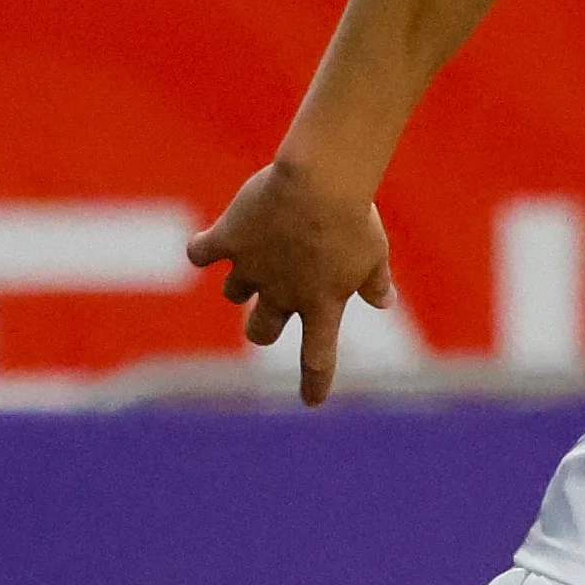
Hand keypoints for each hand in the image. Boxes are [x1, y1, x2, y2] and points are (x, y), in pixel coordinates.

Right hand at [189, 160, 394, 406]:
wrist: (319, 183)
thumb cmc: (353, 216)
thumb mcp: (374, 252)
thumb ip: (375, 282)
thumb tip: (384, 302)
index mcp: (322, 304)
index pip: (318, 357)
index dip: (314, 382)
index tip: (312, 401)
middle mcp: (282, 294)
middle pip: (260, 331)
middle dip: (260, 327)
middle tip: (265, 314)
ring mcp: (251, 268)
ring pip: (232, 292)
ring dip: (239, 283)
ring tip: (255, 256)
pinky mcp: (227, 239)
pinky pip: (199, 253)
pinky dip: (201, 250)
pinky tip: (206, 243)